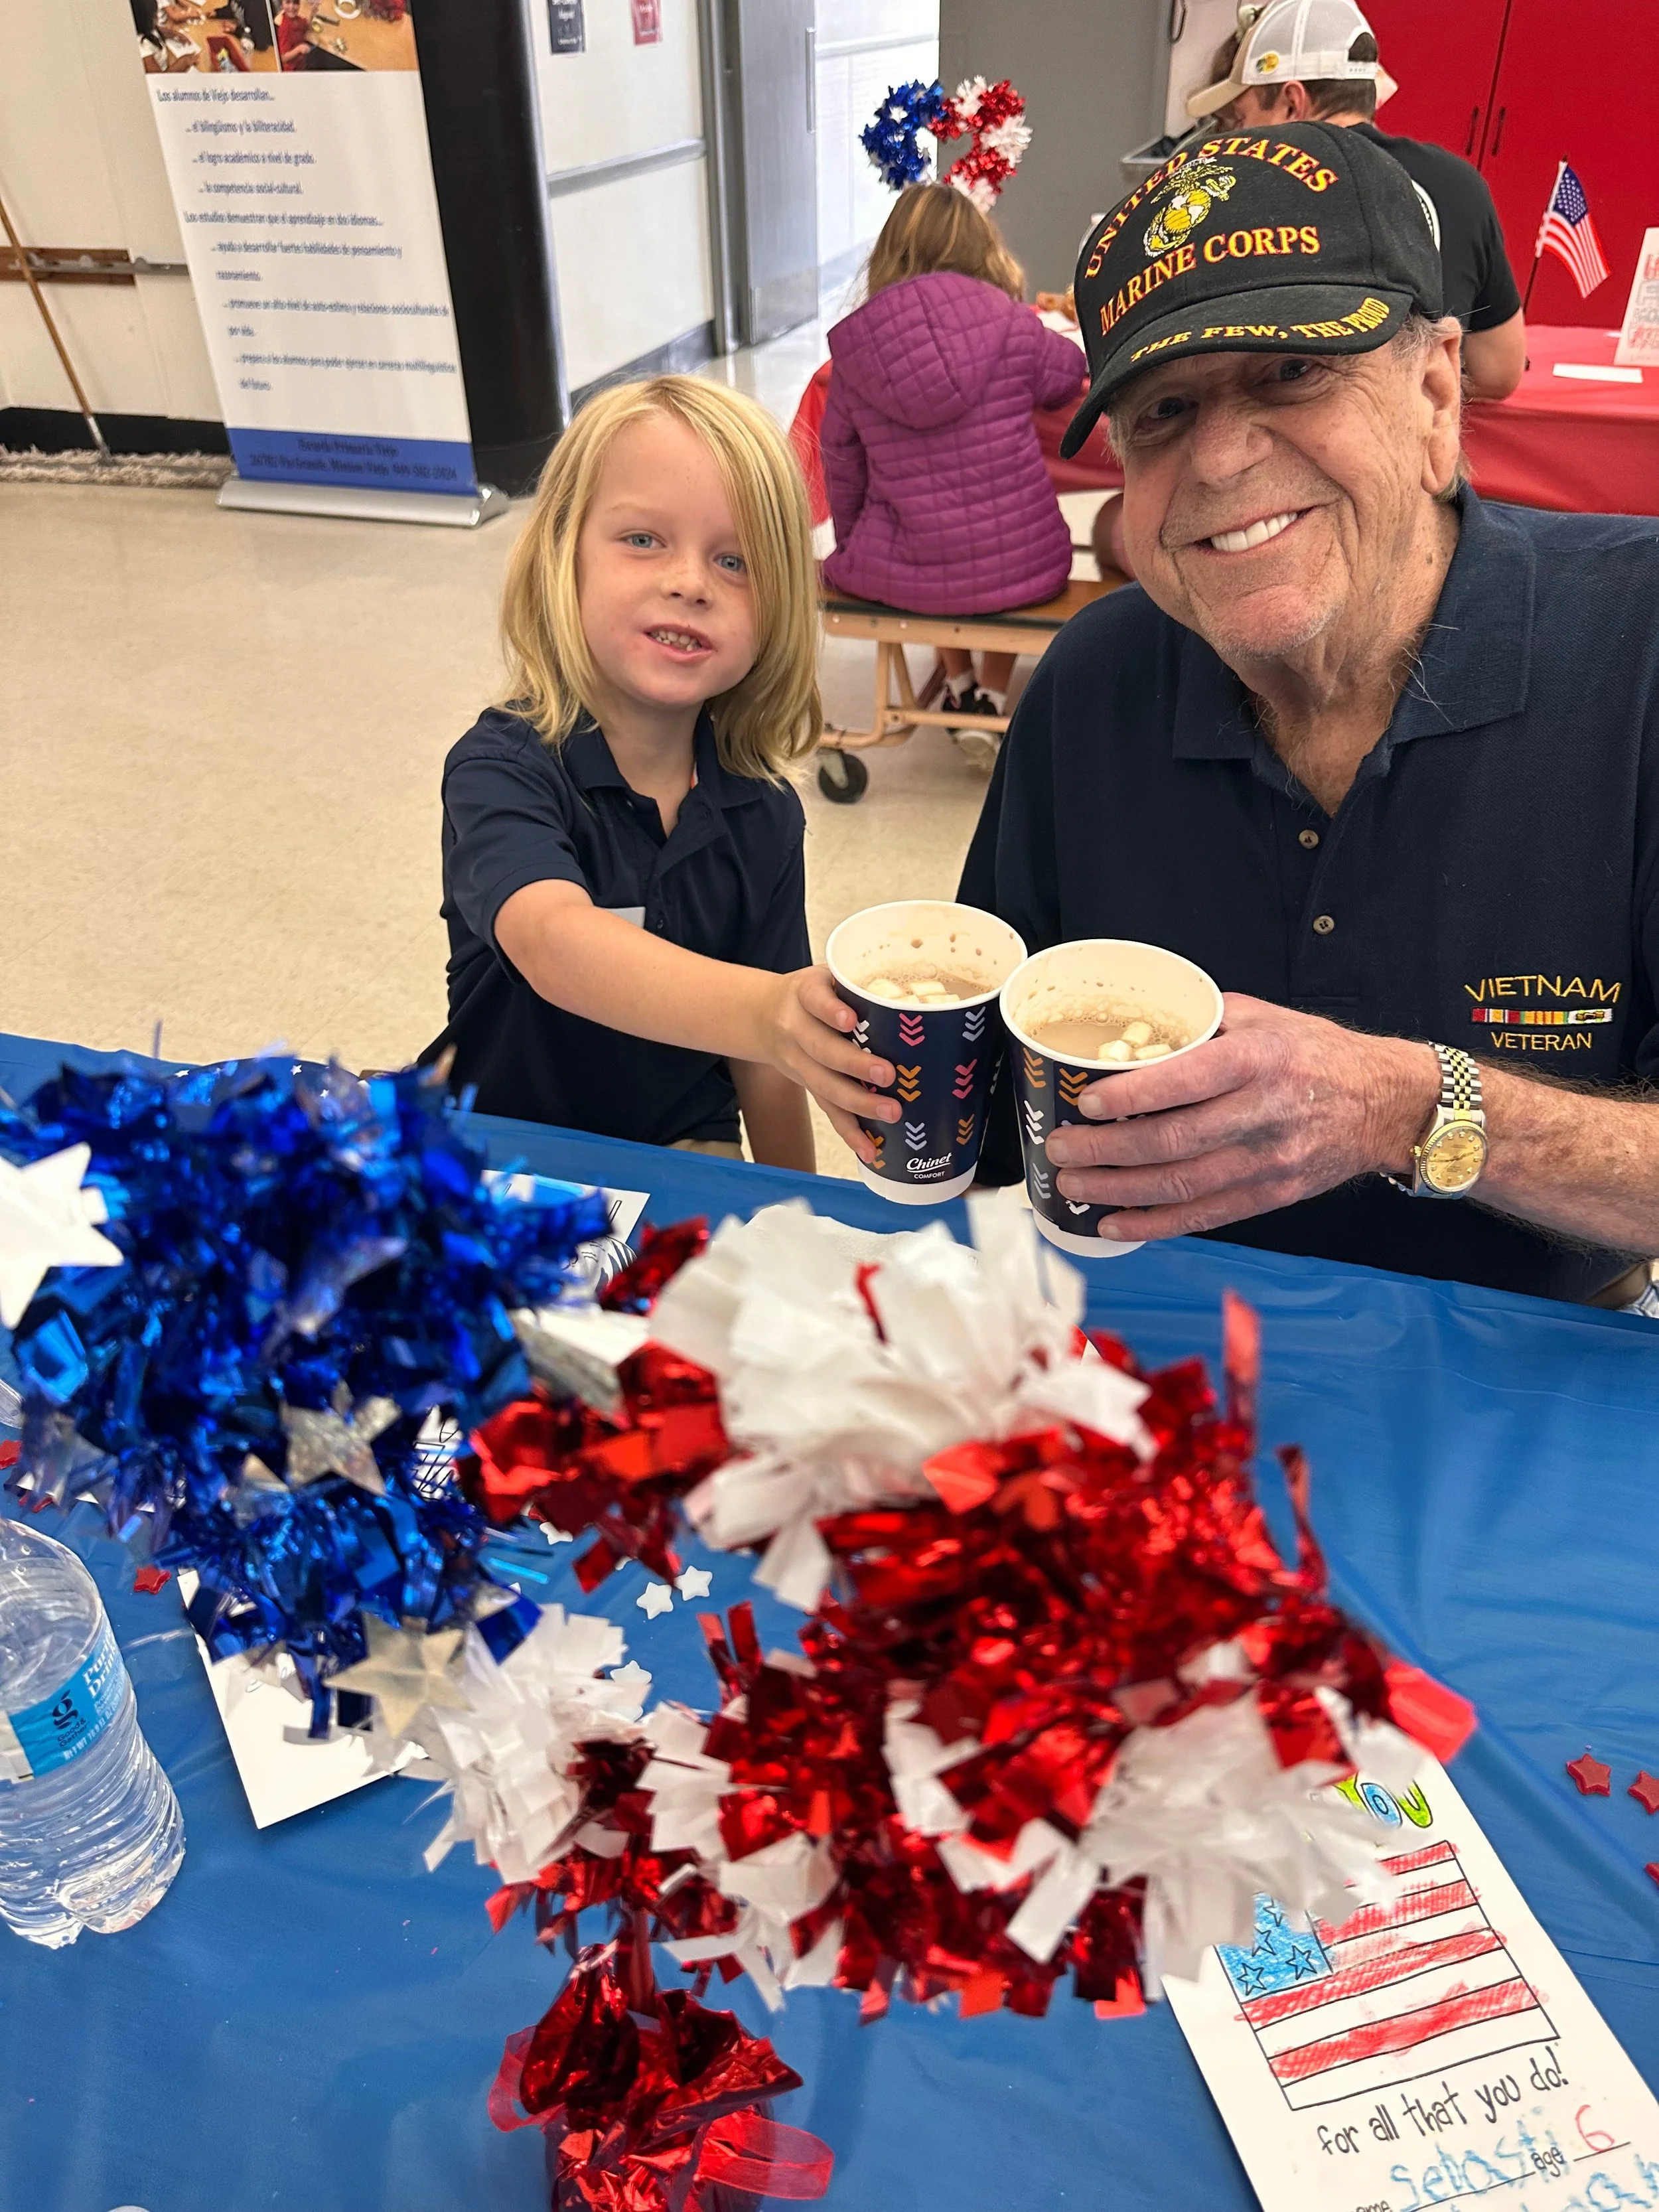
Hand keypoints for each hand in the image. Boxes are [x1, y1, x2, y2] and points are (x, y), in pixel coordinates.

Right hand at [760, 967, 897, 1163]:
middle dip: (855, 1065)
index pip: (816, 1000)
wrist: (763, 1016)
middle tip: (888, 1074)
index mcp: (804, 994)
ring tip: (891, 1113)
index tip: (850, 1020)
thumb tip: (921, 992)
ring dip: (858, 1103)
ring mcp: (799, 1062)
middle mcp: (796, 1029)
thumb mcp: (827, 975)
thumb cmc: (815, 993)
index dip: (831, 1011)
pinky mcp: (807, 1086)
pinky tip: (869, 1149)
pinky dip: (849, 1132)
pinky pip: (827, 1110)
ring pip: (825, 1085)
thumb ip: (860, 982)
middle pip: (822, 1049)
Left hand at [1043, 995, 1438, 1242]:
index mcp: (1260, 1060)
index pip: (1187, 1081)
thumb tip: (1137, 1030)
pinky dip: (1154, 1224)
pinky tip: (1114, 1222)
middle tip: (1061, 1148)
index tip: (1087, 1100)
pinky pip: (1204, 1216)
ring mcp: (1268, 1161)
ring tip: (1073, 1184)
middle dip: (1106, 1150)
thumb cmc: (1318, 1054)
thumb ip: (1204, 1022)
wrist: (1387, 1104)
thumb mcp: (1266, 1017)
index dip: (1131, 1096)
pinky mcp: (1271, 1195)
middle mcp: (1264, 1113)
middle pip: (1173, 1141)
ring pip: (1181, 1185)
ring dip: (1118, 1189)